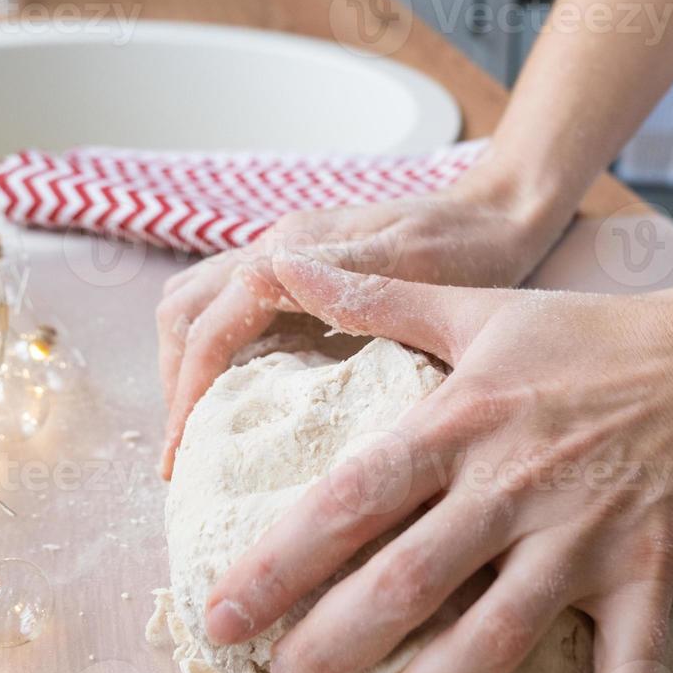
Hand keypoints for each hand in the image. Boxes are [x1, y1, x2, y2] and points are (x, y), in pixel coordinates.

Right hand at [155, 172, 569, 478]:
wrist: (496, 217)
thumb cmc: (465, 243)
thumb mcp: (412, 262)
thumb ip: (340, 274)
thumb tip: (258, 279)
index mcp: (292, 249)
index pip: (209, 324)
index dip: (189, 392)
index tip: (184, 455)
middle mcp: (276, 250)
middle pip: (185, 312)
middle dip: (176, 382)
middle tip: (185, 451)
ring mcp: (284, 262)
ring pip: (199, 308)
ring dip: (190, 367)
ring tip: (203, 431)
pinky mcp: (300, 279)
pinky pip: (236, 314)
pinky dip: (220, 356)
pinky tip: (242, 402)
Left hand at [203, 254, 672, 672]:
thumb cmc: (586, 338)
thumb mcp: (477, 308)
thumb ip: (375, 298)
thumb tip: (282, 260)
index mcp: (462, 422)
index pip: (351, 500)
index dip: (278, 563)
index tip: (221, 611)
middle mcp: (514, 486)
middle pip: (408, 582)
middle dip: (333, 643)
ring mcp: (584, 539)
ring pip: (496, 640)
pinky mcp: (646, 577)